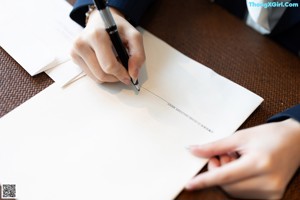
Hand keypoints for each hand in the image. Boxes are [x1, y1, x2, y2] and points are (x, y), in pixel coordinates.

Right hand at [71, 7, 144, 84]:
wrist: (100, 21)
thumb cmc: (117, 28)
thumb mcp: (133, 36)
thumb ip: (138, 54)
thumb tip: (133, 74)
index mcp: (96, 35)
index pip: (109, 65)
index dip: (121, 74)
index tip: (129, 76)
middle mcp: (82, 43)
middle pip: (101, 74)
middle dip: (116, 77)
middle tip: (124, 72)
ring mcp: (75, 50)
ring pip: (96, 78)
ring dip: (109, 77)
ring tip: (115, 65)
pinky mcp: (73, 56)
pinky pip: (90, 75)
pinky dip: (101, 74)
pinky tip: (105, 63)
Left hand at [185, 118, 299, 198]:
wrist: (296, 141)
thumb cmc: (270, 135)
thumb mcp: (240, 137)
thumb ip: (215, 146)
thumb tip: (194, 150)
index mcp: (259, 163)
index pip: (224, 176)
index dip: (205, 180)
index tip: (190, 184)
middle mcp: (267, 181)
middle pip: (227, 185)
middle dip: (217, 172)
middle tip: (222, 156)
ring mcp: (272, 191)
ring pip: (234, 191)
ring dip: (227, 178)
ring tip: (236, 160)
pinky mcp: (273, 196)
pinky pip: (244, 194)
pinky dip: (237, 183)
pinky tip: (243, 168)